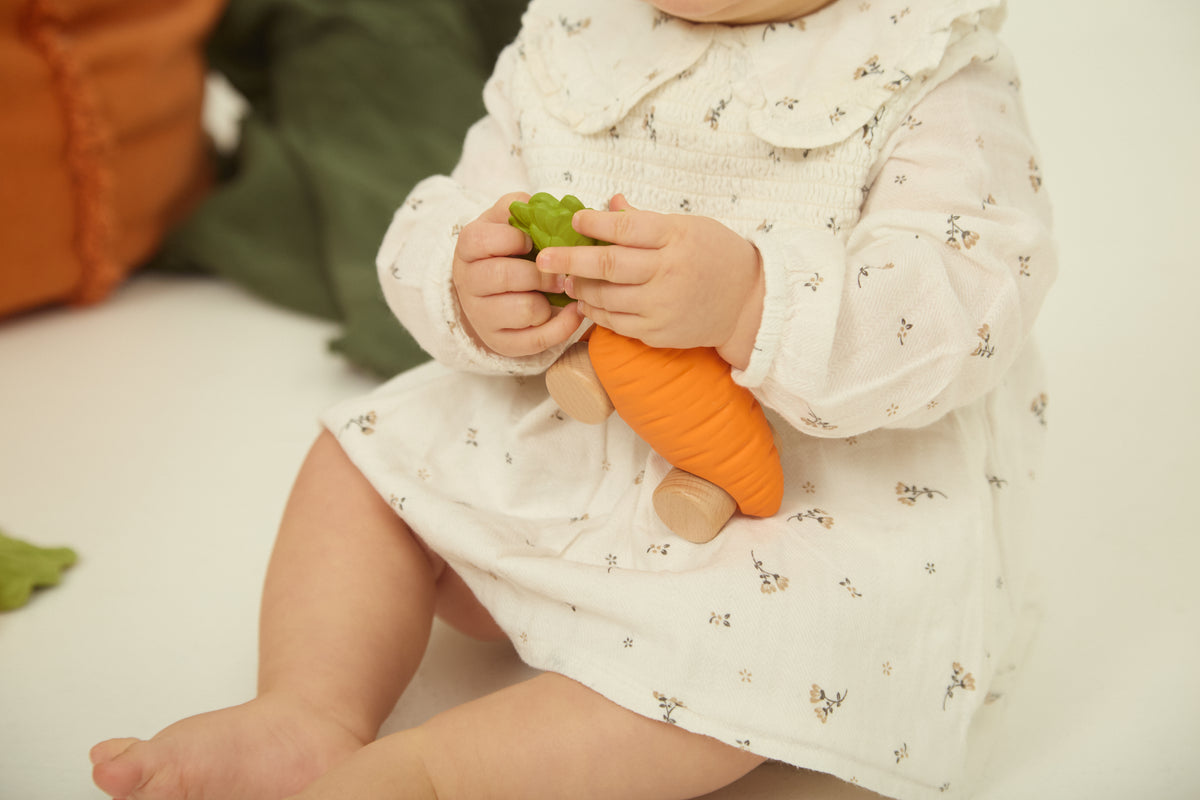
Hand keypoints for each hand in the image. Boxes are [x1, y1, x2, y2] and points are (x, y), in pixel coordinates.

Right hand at [452, 193, 584, 357]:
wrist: (490, 292)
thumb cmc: (506, 251)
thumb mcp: (505, 223)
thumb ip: (519, 207)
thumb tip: (541, 204)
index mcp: (468, 247)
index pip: (486, 240)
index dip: (517, 239)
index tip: (534, 241)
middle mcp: (468, 283)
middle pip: (505, 276)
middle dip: (542, 274)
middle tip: (560, 273)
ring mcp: (482, 316)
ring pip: (524, 309)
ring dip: (549, 301)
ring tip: (558, 292)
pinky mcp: (501, 342)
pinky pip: (538, 339)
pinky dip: (563, 326)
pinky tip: (574, 311)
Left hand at [535, 195, 763, 368]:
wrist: (747, 303)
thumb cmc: (716, 256)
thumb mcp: (688, 227)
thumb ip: (645, 219)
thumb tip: (608, 203)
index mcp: (676, 238)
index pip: (626, 227)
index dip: (595, 223)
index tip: (574, 220)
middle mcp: (668, 272)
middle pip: (608, 264)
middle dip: (569, 259)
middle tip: (542, 257)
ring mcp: (662, 306)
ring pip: (606, 297)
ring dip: (579, 288)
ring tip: (564, 279)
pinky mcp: (658, 333)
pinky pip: (616, 323)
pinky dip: (596, 312)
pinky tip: (586, 302)